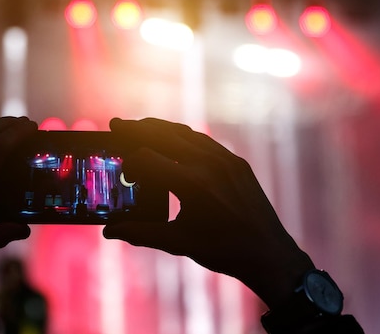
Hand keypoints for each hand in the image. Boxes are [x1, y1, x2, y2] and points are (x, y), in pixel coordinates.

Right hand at [103, 118, 313, 307]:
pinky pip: (204, 141)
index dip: (130, 163)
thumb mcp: (178, 243)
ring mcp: (226, 160)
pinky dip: (182, 136)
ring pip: (184, 133)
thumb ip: (140, 233)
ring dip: (159, 128)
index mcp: (193, 185)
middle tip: (116, 124)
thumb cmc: (224, 251)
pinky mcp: (237, 163)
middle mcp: (210, 165)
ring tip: (138, 127)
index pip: (148, 158)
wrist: (270, 255)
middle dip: (137, 129)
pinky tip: (170, 139)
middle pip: (164, 135)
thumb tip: (109, 232)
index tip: (124, 173)